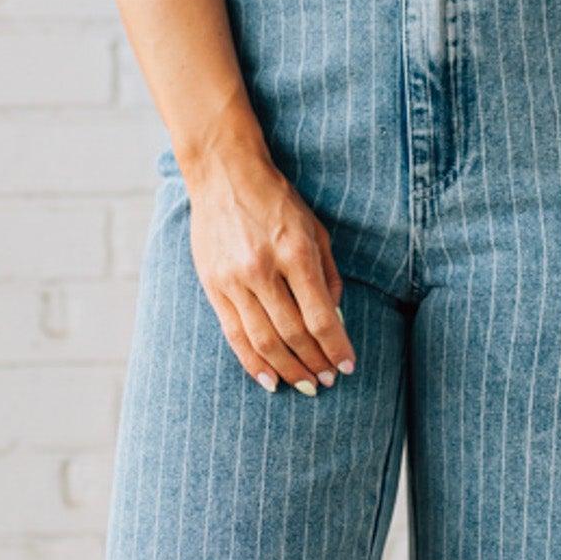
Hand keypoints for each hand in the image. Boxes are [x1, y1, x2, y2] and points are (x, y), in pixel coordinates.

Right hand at [187, 140, 355, 394]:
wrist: (223, 173)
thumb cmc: (276, 201)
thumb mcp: (315, 229)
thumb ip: (328, 276)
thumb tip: (335, 321)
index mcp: (295, 252)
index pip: (320, 316)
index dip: (336, 348)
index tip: (348, 367)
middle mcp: (263, 269)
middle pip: (293, 335)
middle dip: (315, 364)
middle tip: (328, 381)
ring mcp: (234, 280)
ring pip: (264, 341)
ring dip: (288, 370)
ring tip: (305, 385)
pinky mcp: (213, 286)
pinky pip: (235, 336)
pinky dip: (254, 363)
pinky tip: (269, 380)